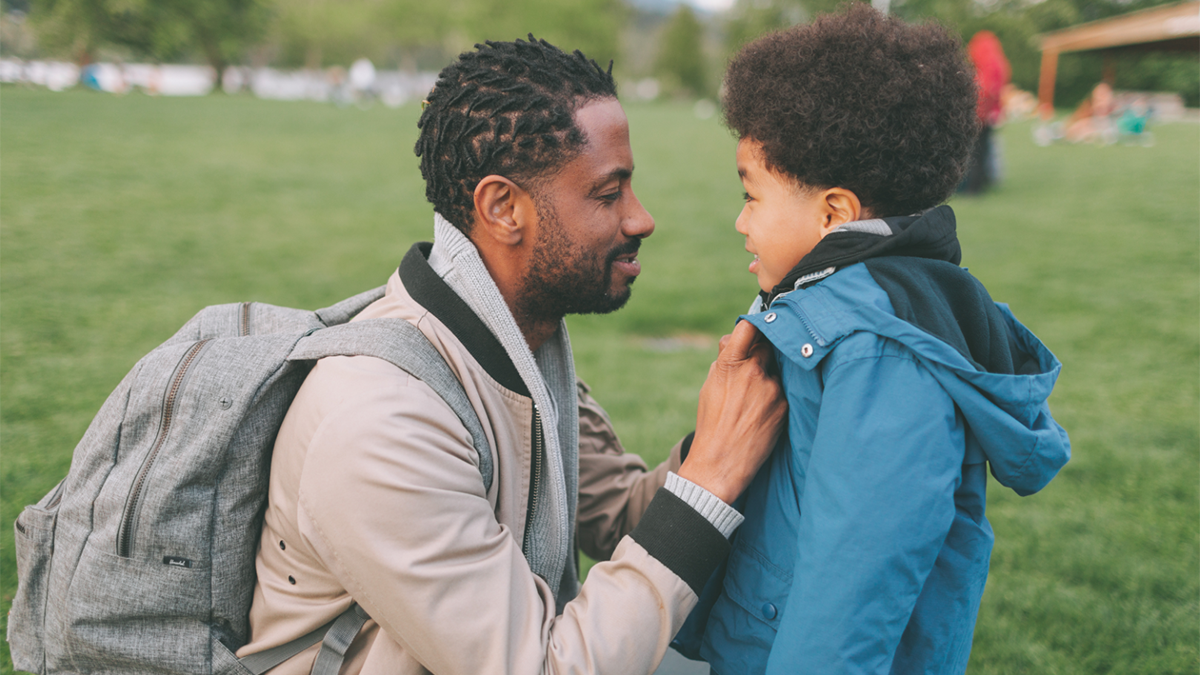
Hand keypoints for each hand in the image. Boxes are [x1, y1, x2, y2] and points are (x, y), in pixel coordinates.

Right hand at [678, 320, 786, 503]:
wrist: (720, 463)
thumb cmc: (712, 424)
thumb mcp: (710, 386)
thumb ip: (724, 360)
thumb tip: (735, 339)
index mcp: (730, 363)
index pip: (748, 327)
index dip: (754, 326)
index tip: (757, 329)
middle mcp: (753, 371)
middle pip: (767, 346)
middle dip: (763, 353)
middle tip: (756, 368)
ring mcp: (772, 388)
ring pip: (776, 371)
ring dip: (769, 378)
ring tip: (755, 402)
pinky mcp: (785, 405)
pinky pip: (784, 391)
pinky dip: (776, 397)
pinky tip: (763, 414)